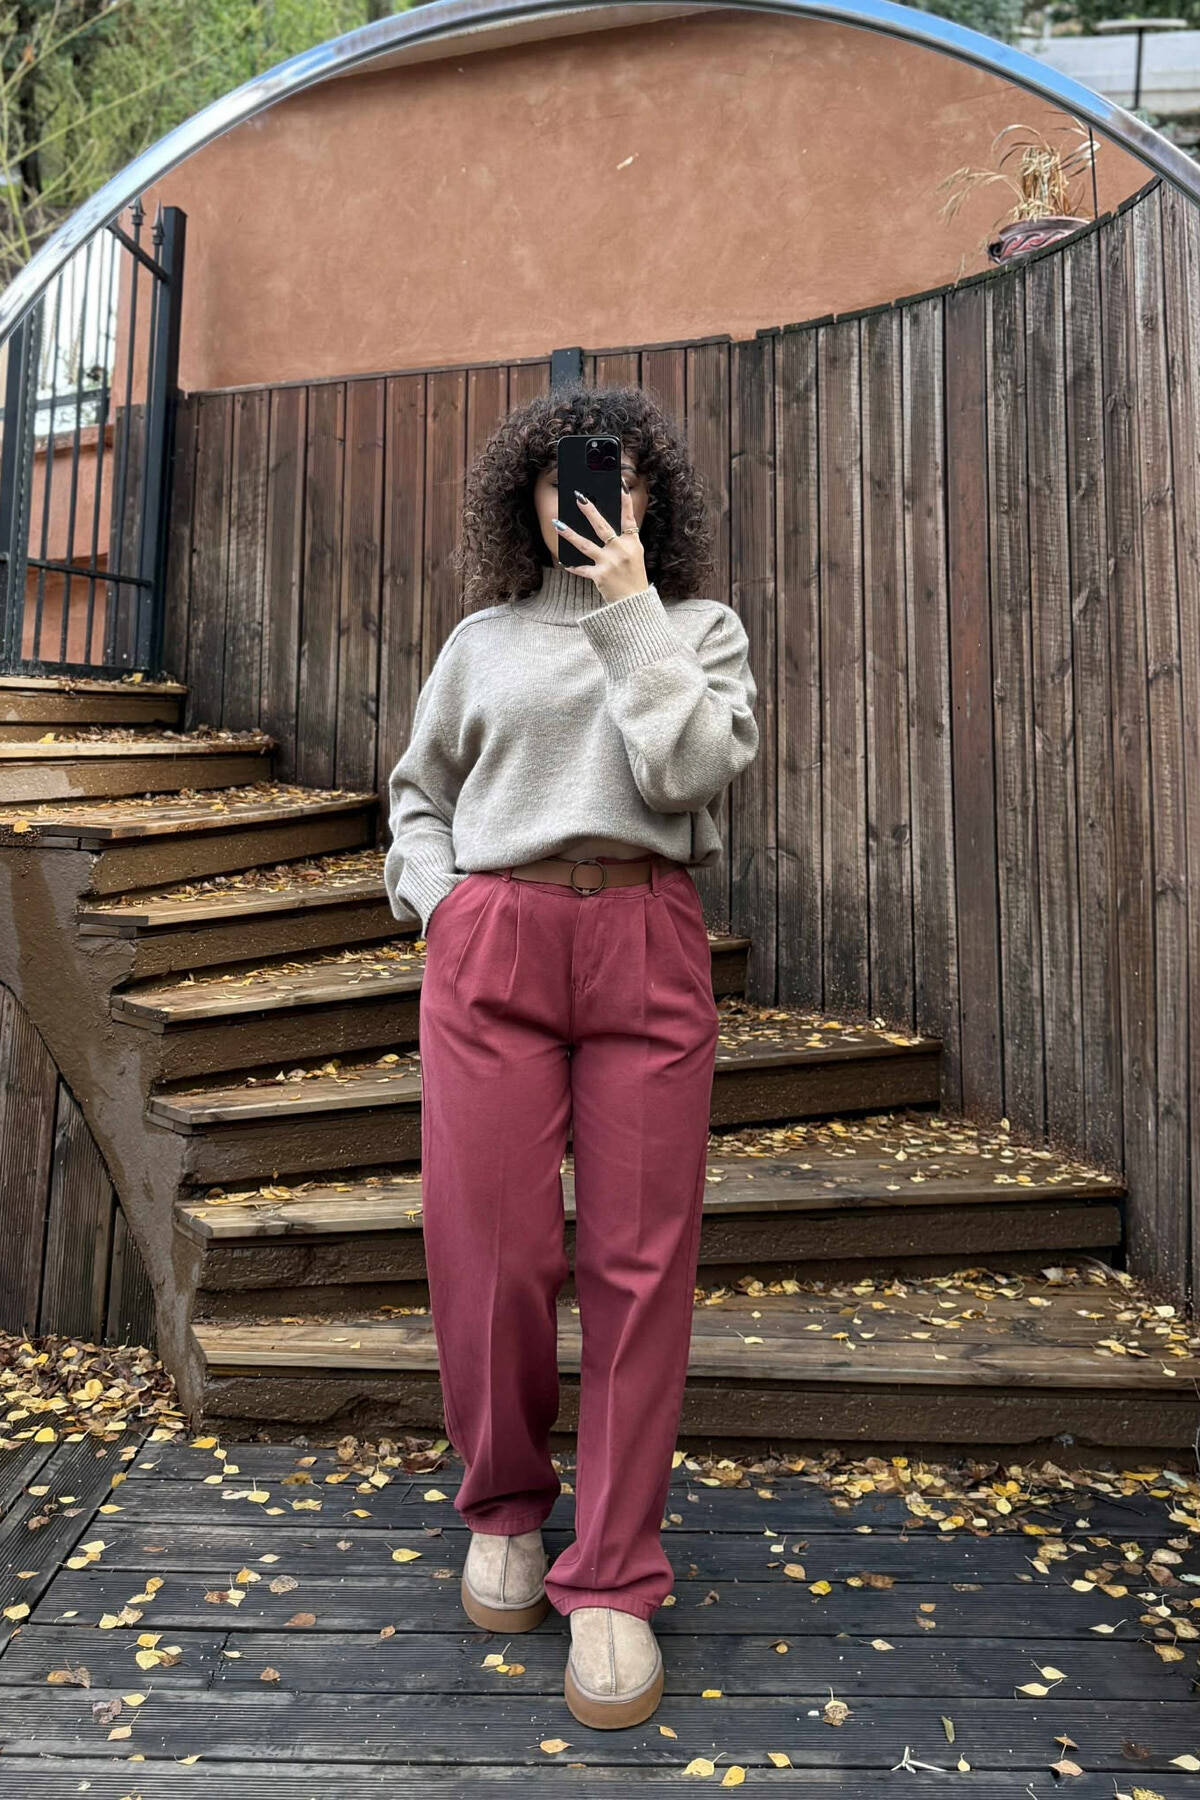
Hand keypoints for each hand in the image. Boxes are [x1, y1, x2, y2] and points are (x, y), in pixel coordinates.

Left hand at [552, 482, 649, 604]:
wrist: (634, 603)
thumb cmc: (633, 577)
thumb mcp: (635, 555)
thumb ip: (622, 540)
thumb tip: (603, 525)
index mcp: (632, 543)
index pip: (628, 517)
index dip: (625, 501)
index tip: (619, 484)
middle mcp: (621, 550)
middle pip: (602, 527)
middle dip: (589, 511)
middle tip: (578, 497)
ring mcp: (609, 563)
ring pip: (585, 545)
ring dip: (569, 534)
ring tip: (557, 524)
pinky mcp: (600, 576)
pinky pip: (581, 568)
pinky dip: (572, 566)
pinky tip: (563, 561)